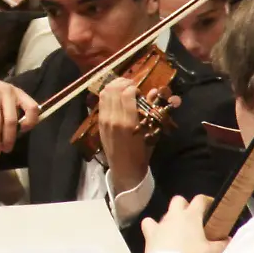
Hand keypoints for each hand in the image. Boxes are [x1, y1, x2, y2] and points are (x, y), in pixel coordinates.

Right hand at [0, 74, 39, 156]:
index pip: (32, 107)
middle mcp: (7, 92)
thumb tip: (15, 136)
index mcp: (18, 93)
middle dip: (9, 138)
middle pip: (11, 119)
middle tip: (6, 150)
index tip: (23, 131)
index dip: (31, 121)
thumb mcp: (6, 98)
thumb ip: (13, 111)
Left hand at [95, 78, 157, 194]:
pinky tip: (116, 96)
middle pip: (114, 89)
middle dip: (124, 83)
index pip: (127, 93)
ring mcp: (104, 120)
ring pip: (105, 93)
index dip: (134, 87)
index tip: (140, 91)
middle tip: (132, 86)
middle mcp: (114, 119)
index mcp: (128, 123)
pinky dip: (108, 94)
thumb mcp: (151, 133)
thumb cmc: (141, 153)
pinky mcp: (99, 122)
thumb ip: (152, 110)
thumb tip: (154, 91)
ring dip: (115, 86)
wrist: (124, 169)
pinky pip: (101, 101)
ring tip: (124, 88)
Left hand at [140, 195, 227, 252]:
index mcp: (192, 216)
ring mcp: (161, 223)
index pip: (199, 199)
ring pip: (165, 212)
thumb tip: (229, 240)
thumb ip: (223, 244)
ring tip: (177, 230)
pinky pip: (148, 223)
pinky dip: (152, 226)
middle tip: (192, 218)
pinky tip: (157, 232)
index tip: (211, 206)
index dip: (206, 200)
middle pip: (179, 200)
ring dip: (171, 218)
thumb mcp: (212, 252)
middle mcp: (175, 215)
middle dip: (185, 205)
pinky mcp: (150, 232)